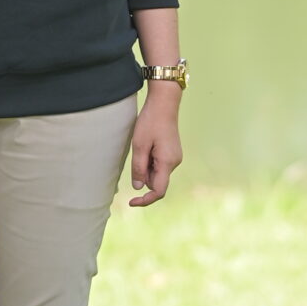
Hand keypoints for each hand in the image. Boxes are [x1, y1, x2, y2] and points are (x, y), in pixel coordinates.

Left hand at [128, 86, 182, 207]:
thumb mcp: (139, 145)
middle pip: (156, 181)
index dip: (145, 200)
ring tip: (142, 145)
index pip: (158, 191)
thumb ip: (138, 168)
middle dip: (143, 175)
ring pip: (157, 173)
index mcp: (167, 163)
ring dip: (146, 166)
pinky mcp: (172, 152)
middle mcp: (175, 162)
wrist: (164, 103)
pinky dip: (150, 160)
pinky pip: (159, 164)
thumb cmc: (150, 122)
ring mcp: (175, 157)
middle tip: (137, 153)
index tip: (131, 202)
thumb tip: (138, 188)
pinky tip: (147, 144)